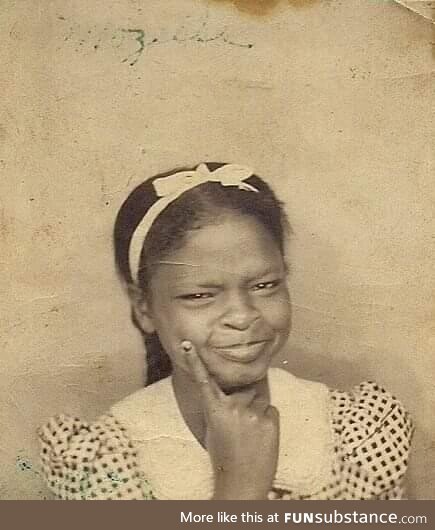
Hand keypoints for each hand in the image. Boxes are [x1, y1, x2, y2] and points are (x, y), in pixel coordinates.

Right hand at [182, 341, 278, 499]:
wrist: (242, 484)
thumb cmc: (224, 457)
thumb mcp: (214, 429)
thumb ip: (221, 407)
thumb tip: (232, 390)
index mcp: (215, 410)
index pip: (204, 380)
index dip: (196, 361)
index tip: (189, 344)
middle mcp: (233, 407)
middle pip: (245, 385)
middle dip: (247, 394)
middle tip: (243, 420)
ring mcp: (253, 413)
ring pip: (260, 397)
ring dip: (257, 408)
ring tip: (251, 432)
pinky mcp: (270, 421)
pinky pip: (271, 410)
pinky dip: (267, 419)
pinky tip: (260, 437)